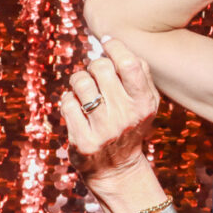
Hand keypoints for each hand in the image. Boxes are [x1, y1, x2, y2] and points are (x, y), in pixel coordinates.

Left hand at [60, 38, 160, 191]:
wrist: (118, 169)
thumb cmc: (130, 125)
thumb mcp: (146, 103)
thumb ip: (139, 74)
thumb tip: (112, 43)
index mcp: (145, 103)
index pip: (130, 64)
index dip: (115, 47)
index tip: (107, 43)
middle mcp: (126, 116)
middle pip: (101, 67)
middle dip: (94, 65)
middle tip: (96, 75)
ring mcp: (104, 129)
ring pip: (80, 82)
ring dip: (79, 81)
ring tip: (84, 91)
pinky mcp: (83, 141)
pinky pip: (67, 103)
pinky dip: (68, 100)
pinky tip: (76, 108)